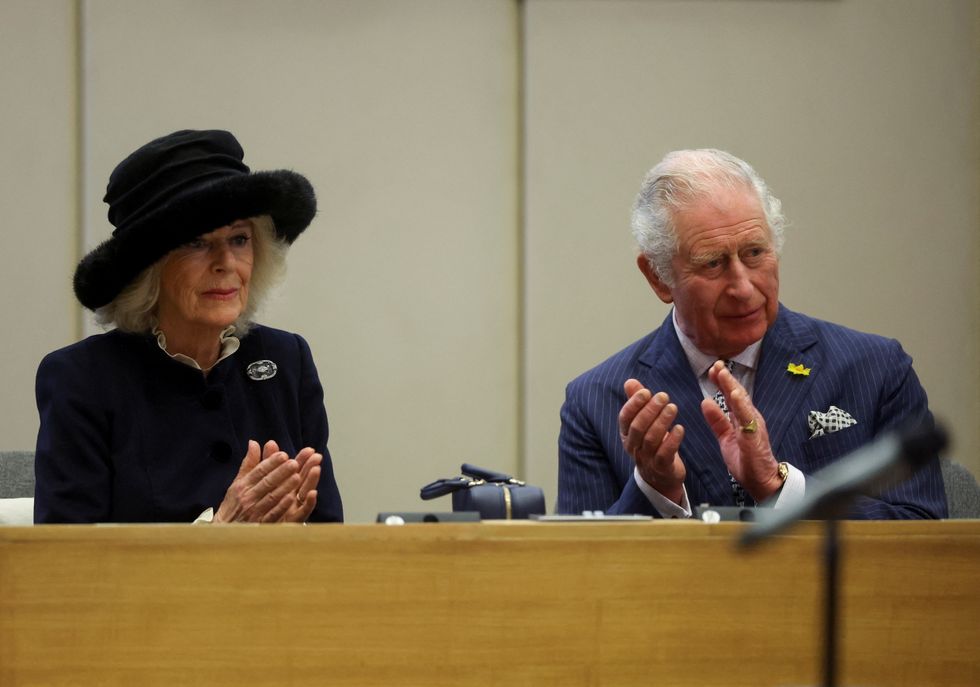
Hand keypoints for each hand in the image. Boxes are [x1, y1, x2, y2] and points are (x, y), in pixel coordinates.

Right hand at [213, 440, 321, 522]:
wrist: (224, 531)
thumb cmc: (234, 504)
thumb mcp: (238, 483)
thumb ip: (248, 463)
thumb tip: (253, 443)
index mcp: (243, 486)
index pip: (258, 471)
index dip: (271, 463)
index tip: (283, 454)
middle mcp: (248, 497)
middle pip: (266, 483)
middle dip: (281, 472)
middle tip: (294, 463)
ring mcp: (253, 511)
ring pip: (271, 497)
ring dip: (284, 487)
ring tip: (297, 477)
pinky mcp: (260, 524)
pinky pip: (272, 514)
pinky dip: (281, 506)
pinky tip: (291, 498)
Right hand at [618, 379, 685, 503]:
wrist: (660, 477)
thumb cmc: (652, 445)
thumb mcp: (643, 423)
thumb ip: (637, 402)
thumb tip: (629, 382)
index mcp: (626, 434)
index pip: (625, 418)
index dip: (634, 404)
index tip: (646, 391)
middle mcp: (633, 447)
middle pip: (637, 427)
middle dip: (650, 410)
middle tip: (664, 396)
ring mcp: (646, 458)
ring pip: (650, 439)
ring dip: (662, 422)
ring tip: (673, 408)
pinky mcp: (661, 467)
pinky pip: (664, 454)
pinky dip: (672, 440)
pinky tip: (680, 428)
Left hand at [701, 361, 782, 501]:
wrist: (762, 481)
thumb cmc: (746, 460)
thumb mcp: (726, 437)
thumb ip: (717, 420)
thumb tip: (706, 402)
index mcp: (743, 418)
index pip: (731, 396)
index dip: (722, 382)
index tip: (711, 369)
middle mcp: (750, 418)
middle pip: (737, 394)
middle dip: (726, 378)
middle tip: (716, 364)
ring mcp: (753, 426)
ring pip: (742, 402)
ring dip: (732, 386)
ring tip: (723, 373)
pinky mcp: (754, 437)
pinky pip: (747, 419)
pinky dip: (741, 405)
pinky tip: (734, 394)